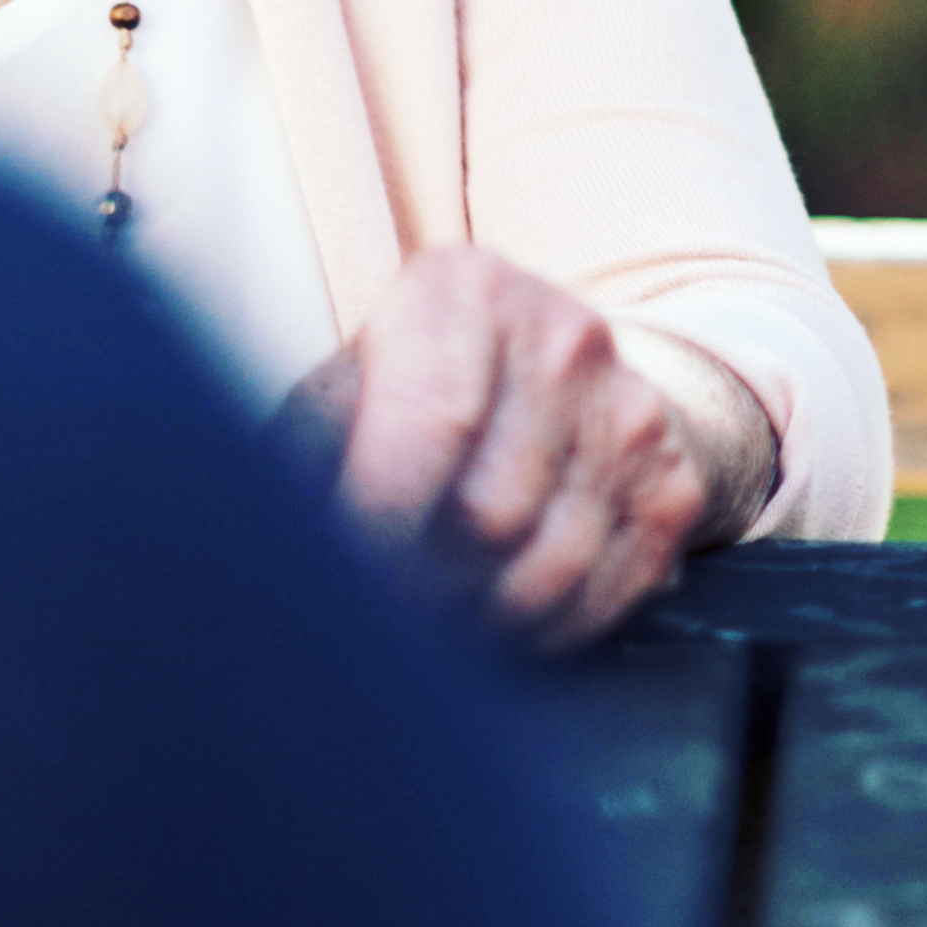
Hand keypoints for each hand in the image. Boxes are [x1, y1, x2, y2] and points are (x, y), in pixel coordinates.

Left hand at [277, 247, 757, 651]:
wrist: (556, 378)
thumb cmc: (417, 395)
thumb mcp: (348, 389)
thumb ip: (305, 444)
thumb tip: (254, 526)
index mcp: (463, 291)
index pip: (433, 421)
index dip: (379, 522)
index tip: (334, 581)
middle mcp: (563, 333)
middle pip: (490, 511)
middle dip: (420, 591)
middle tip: (375, 619)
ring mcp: (631, 410)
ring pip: (550, 568)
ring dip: (477, 627)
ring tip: (429, 629)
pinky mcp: (672, 483)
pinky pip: (605, 597)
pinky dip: (541, 635)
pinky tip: (497, 625)